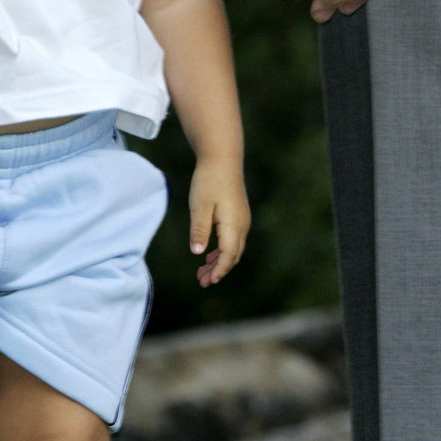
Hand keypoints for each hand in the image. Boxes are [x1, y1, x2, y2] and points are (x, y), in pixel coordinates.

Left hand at [188, 159, 249, 286]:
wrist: (222, 159)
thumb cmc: (209, 180)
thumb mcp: (200, 206)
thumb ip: (200, 230)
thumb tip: (198, 253)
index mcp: (233, 225)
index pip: (228, 255)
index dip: (219, 270)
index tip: (209, 282)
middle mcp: (242, 225)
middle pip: (232, 256)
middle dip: (218, 271)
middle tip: (201, 282)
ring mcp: (242, 220)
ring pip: (233, 249)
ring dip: (219, 262)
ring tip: (202, 272)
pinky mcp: (238, 216)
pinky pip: (232, 240)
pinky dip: (221, 251)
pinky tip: (209, 254)